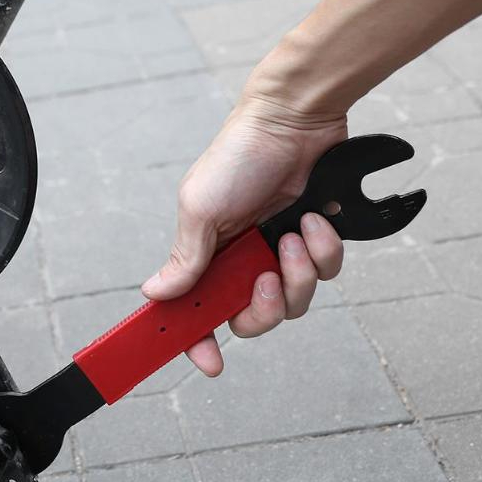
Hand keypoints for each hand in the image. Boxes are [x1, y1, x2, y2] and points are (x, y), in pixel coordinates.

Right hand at [142, 95, 346, 376]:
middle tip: (267, 278)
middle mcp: (243, 261)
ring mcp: (280, 253)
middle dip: (265, 308)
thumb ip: (185, 257)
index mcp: (209, 256)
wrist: (294, 120)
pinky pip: (326, 273)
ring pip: (295, 302)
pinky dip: (323, 249)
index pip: (198, 312)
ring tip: (295, 234)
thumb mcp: (201, 207)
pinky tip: (314, 219)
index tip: (210, 362)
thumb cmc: (239, 156)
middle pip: (253, 319)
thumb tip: (155, 294)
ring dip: (298, 273)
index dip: (199, 342)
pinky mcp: (314, 243)